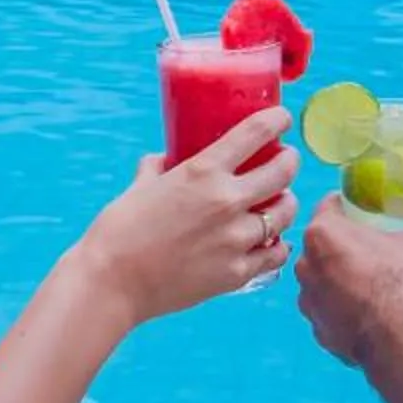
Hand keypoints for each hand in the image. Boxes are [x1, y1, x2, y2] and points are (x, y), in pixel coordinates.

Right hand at [73, 110, 297, 324]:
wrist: (112, 283)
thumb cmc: (119, 231)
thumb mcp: (140, 186)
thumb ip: (157, 168)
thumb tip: (163, 159)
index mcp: (203, 171)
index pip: (256, 132)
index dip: (277, 120)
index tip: (282, 118)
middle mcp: (227, 201)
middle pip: (284, 172)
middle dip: (290, 161)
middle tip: (287, 160)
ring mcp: (235, 239)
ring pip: (285, 213)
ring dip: (286, 203)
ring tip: (280, 202)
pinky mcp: (237, 272)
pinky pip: (275, 254)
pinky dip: (277, 245)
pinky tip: (273, 241)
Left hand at [294, 195, 402, 371]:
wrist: (398, 341)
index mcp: (323, 234)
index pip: (330, 206)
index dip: (349, 206)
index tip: (366, 213)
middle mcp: (306, 265)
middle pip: (324, 246)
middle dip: (345, 246)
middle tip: (375, 250)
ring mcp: (309, 302)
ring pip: (324, 281)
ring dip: (342, 280)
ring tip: (373, 285)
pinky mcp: (318, 332)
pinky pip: (330, 314)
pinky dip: (345, 312)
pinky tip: (370, 315)